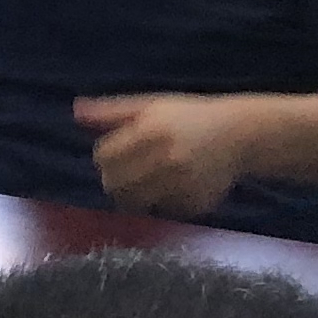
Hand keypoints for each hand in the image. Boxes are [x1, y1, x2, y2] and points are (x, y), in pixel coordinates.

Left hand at [74, 93, 250, 219]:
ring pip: (136, 203)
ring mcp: (184, 184)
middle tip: (126, 174)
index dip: (104, 158)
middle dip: (114, 180)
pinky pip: (164, 211)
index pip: (103, 157)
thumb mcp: (151, 106)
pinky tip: (173, 189)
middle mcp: (167, 159)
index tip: (114, 156)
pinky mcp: (197, 203)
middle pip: (115, 184)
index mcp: (151, 131)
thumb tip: (76, 111)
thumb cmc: (189, 117)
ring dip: (134, 196)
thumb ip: (112, 111)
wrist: (241, 134)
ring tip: (146, 182)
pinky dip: (162, 204)